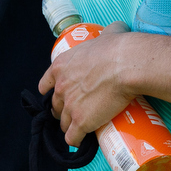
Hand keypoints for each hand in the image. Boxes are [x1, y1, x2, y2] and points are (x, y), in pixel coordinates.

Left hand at [38, 22, 135, 145]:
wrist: (125, 65)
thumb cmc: (117, 48)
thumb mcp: (108, 34)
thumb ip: (107, 33)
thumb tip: (117, 30)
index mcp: (61, 66)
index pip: (45, 84)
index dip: (51, 91)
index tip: (57, 94)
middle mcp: (60, 87)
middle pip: (55, 106)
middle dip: (63, 110)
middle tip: (75, 111)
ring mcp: (69, 106)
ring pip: (63, 123)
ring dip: (70, 126)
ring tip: (81, 128)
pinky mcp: (81, 122)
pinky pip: (72, 137)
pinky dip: (76, 140)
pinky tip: (81, 141)